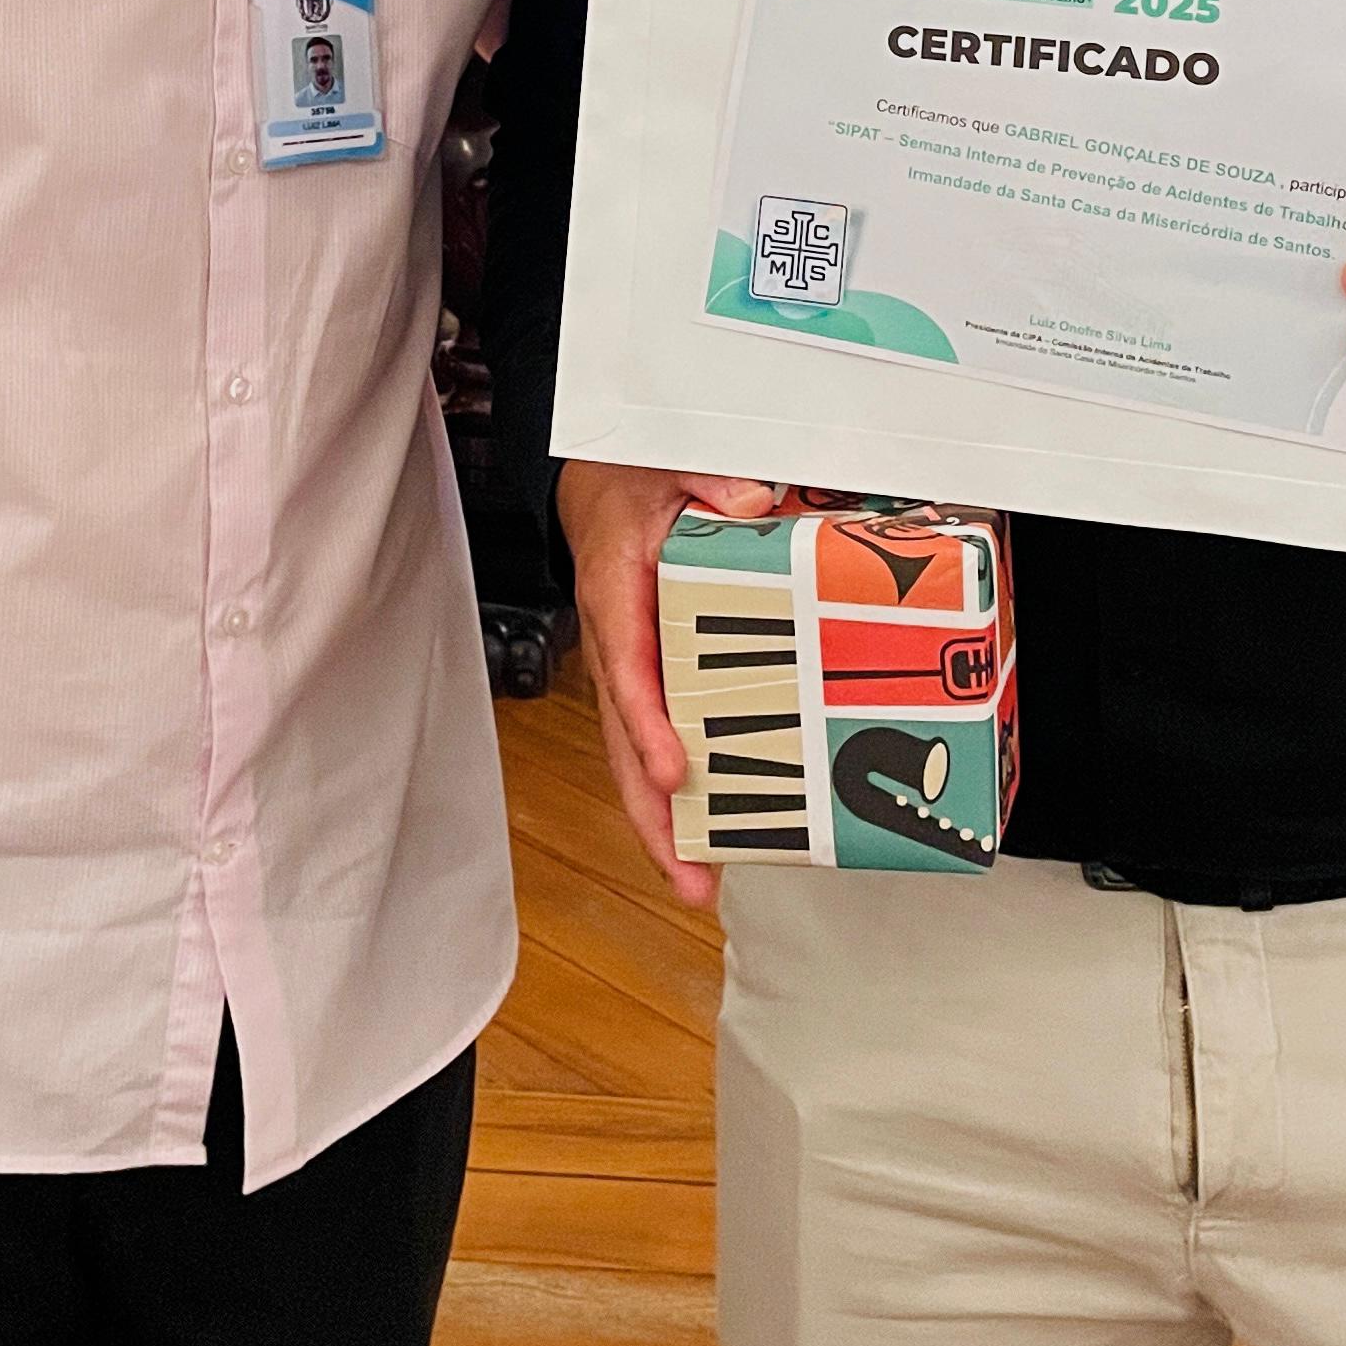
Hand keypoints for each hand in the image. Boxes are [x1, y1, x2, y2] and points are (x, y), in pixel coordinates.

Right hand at [555, 462, 783, 910]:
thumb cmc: (631, 483)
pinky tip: (707, 833)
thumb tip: (746, 501)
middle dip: (652, 815)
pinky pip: (654, 741)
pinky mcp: (645, 681)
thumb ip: (707, 478)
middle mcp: (614, 642)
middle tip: (688, 876)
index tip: (674, 774)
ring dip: (663, 821)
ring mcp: (627, 669)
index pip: (627, 668)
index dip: (649, 726)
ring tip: (699, 883)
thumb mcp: (669, 462)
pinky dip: (673, 793)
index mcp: (617, 589)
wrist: (599, 488)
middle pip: (623, 742)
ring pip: (634, 757)